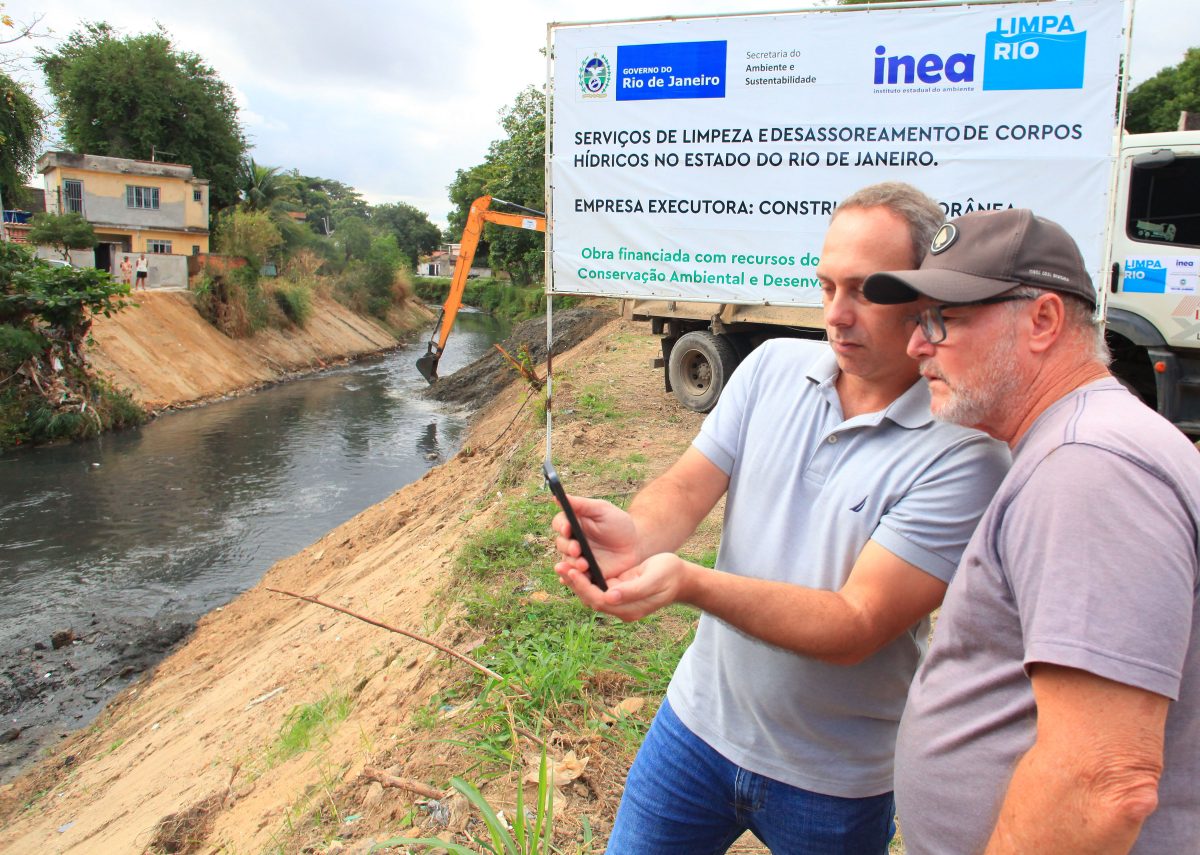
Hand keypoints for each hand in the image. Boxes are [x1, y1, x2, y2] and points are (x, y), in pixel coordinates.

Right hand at [551, 494, 640, 580]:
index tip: (567, 528)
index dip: (561, 526)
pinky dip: (571, 580)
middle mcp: (572, 541)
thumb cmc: (619, 524)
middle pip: (561, 544)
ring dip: (573, 564)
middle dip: (568, 547)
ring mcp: (578, 558)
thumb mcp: (602, 510)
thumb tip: (557, 496)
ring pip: (567, 562)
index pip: (560, 523)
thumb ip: (581, 504)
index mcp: (574, 524)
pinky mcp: (587, 573)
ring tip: (584, 565)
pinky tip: (572, 580)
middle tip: (578, 549)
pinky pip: (576, 578)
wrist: (636, 546)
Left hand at [556, 551, 695, 621]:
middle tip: (560, 566)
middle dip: (575, 584)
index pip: (600, 600)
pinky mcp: (617, 592)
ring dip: (576, 581)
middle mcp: (621, 609)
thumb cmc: (669, 574)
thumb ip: (633, 589)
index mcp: (630, 609)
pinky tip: (573, 566)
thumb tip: (610, 596)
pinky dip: (584, 578)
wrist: (681, 578)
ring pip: (591, 593)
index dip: (584, 587)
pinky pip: (596, 587)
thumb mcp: (654, 579)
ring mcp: (619, 602)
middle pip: (591, 599)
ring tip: (561, 565)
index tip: (573, 571)